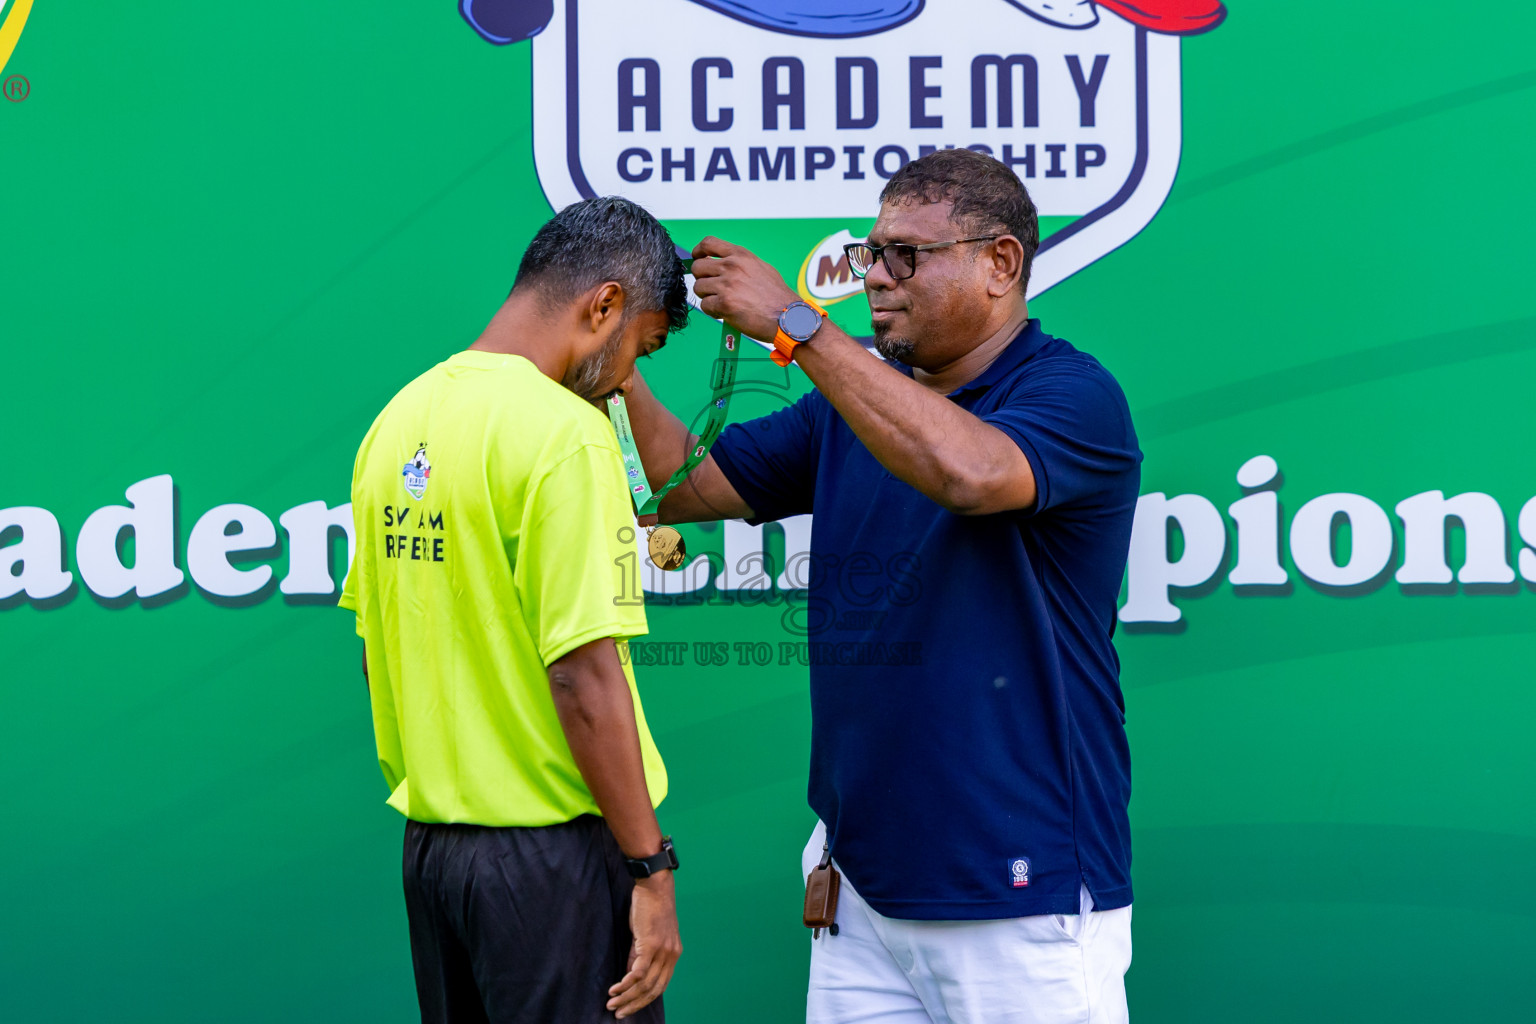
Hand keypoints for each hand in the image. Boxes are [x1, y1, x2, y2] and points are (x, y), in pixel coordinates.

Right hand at [606, 871, 681, 1019]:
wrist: (654, 885)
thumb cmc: (649, 907)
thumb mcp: (647, 935)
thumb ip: (639, 956)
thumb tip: (629, 977)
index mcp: (673, 954)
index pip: (660, 986)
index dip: (644, 1000)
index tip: (629, 1008)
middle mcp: (671, 955)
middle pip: (654, 990)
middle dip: (634, 1005)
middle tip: (618, 1014)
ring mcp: (663, 951)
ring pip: (645, 984)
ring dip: (626, 997)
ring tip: (611, 1004)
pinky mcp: (651, 944)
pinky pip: (638, 972)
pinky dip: (625, 984)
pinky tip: (615, 989)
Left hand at [690, 237, 799, 342]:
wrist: (787, 316)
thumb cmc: (777, 297)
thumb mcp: (760, 268)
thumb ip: (740, 264)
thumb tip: (722, 264)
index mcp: (740, 256)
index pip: (708, 243)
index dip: (698, 252)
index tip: (698, 259)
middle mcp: (732, 266)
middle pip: (698, 267)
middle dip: (702, 279)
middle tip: (712, 289)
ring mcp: (727, 284)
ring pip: (699, 288)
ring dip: (707, 297)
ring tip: (722, 303)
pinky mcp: (725, 303)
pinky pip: (705, 305)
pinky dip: (712, 311)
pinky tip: (725, 313)